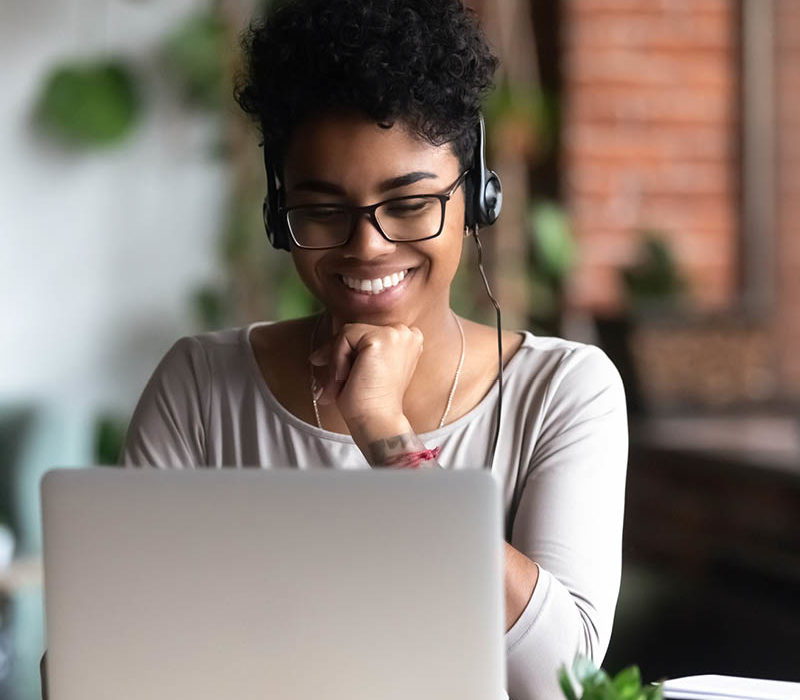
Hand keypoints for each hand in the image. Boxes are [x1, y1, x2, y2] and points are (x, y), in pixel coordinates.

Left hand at [309, 322, 423, 426]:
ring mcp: (396, 334)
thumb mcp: (366, 370)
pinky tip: (345, 378)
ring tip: (338, 386)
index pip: (369, 333)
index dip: (349, 350)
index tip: (336, 371)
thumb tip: (317, 354)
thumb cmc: (371, 402)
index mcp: (408, 340)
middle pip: (358, 330)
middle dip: (337, 352)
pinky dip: (337, 359)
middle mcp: (406, 333)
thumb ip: (356, 352)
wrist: (378, 421)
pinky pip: (344, 337)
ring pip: (349, 333)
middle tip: (329, 381)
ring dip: (337, 359)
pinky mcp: (381, 338)